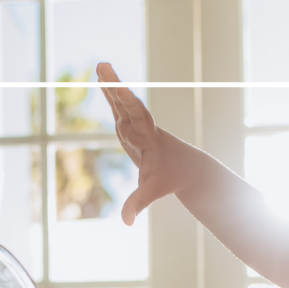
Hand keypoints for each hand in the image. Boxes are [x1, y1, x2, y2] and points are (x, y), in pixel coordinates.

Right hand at [97, 62, 184, 225]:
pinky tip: (102, 82)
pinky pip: (119, 108)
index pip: (137, 116)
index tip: (118, 89)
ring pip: (122, 102)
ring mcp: (136, 126)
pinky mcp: (132, 128)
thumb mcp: (153, 191)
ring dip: (110, 84)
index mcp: (149, 137)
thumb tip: (126, 222)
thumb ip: (138, 203)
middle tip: (104, 66)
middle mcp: (142, 127)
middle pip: (126, 103)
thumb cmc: (171, 178)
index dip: (126, 102)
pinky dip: (110, 95)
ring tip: (100, 65)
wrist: (188, 168)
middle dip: (115, 86)